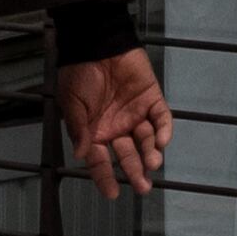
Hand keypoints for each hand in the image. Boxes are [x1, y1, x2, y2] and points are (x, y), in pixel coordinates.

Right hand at [53, 47, 171, 197]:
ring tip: (153, 162)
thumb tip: (81, 155)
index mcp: (95, 132)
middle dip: (135, 172)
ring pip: (147, 140)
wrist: (97, 41)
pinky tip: (163, 141)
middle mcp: (116, 127)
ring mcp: (135, 114)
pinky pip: (161, 118)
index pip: (100, 161)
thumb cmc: (79, 72)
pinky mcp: (151, 99)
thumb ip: (78, 128)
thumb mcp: (71, 102)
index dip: (105, 177)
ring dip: (151, 153)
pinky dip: (164, 130)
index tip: (112, 194)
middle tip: (143, 187)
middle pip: (128, 155)